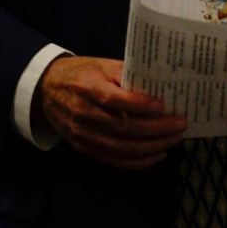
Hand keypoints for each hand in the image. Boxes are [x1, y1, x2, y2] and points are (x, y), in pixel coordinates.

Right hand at [33, 55, 186, 169]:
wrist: (46, 89)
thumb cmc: (80, 73)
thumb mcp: (101, 65)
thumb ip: (126, 75)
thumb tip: (158, 86)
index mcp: (87, 88)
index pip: (114, 100)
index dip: (140, 105)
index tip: (162, 106)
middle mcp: (83, 114)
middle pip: (122, 128)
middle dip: (156, 129)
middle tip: (180, 125)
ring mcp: (82, 134)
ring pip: (120, 148)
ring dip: (151, 147)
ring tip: (174, 140)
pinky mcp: (82, 148)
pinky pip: (112, 160)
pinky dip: (136, 162)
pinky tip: (156, 155)